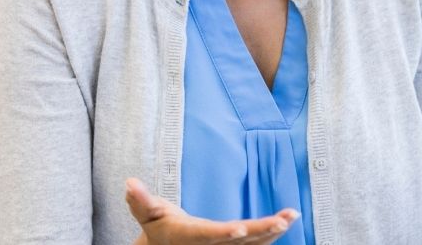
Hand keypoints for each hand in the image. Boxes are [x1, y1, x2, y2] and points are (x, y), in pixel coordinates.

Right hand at [125, 178, 298, 243]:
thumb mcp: (149, 215)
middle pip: (238, 242)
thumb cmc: (160, 229)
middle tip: (283, 221)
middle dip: (262, 232)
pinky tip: (288, 220)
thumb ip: (141, 201)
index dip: (224, 234)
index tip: (240, 230)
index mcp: (189, 237)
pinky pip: (256, 244)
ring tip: (291, 216)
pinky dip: (272, 233)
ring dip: (273, 231)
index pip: (208, 235)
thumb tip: (130, 183)